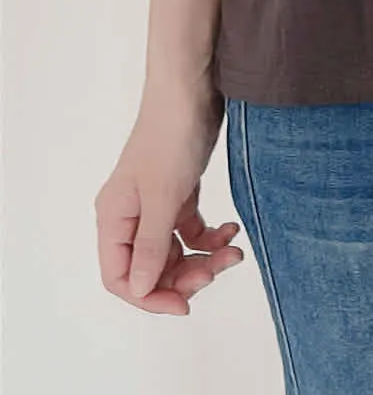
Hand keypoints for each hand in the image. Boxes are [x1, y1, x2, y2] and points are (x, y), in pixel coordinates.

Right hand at [94, 70, 244, 316]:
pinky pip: (192, 231)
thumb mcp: (163, 198)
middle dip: (186, 276)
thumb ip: (150, 247)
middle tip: (219, 270)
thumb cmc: (170, 137)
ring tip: (235, 251)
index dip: (149, 296)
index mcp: (114, 218)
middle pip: (151, 269)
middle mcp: (130, 216)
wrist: (192, 90)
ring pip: (176, 252)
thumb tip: (138, 290)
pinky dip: (212, 236)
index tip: (185, 304)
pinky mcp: (179, 193)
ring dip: (205, 258)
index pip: (120, 277)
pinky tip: (231, 229)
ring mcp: (155, 205)